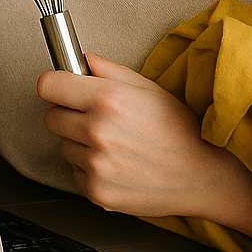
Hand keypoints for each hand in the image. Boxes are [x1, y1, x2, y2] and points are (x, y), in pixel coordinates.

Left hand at [37, 55, 251, 248]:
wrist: (202, 176)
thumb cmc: (181, 131)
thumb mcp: (150, 89)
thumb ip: (111, 71)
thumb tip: (84, 60)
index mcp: (108, 99)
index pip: (48, 85)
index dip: (56, 85)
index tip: (61, 88)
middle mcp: (98, 131)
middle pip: (51, 117)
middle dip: (68, 115)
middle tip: (95, 118)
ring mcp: (96, 164)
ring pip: (64, 147)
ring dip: (80, 144)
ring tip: (114, 144)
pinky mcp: (97, 191)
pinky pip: (75, 173)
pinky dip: (89, 170)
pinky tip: (116, 164)